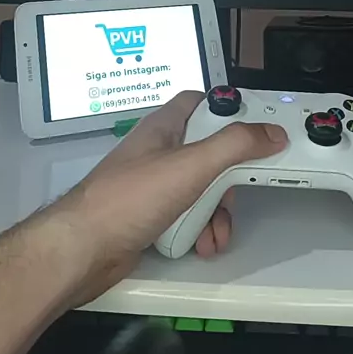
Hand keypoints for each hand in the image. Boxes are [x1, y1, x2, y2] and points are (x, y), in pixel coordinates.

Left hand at [57, 90, 287, 305]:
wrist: (83, 251)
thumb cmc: (124, 200)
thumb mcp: (190, 165)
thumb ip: (234, 145)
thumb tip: (269, 133)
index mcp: (164, 127)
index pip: (203, 102)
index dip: (230, 110)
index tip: (257, 128)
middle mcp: (159, 152)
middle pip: (211, 151)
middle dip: (229, 176)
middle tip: (240, 187)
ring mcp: (154, 185)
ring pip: (201, 189)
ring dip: (216, 211)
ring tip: (215, 229)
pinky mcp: (151, 216)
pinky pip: (187, 216)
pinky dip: (199, 229)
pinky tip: (200, 242)